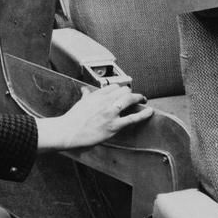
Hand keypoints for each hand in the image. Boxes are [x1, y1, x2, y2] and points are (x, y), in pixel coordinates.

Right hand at [36, 85, 152, 151]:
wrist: (68, 131)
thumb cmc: (73, 119)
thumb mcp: (80, 103)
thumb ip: (86, 95)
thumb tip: (86, 90)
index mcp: (97, 95)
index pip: (114, 86)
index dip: (121, 89)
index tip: (124, 92)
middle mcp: (105, 101)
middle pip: (124, 90)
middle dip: (131, 93)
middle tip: (136, 97)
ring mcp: (110, 113)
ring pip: (129, 99)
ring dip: (139, 98)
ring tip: (144, 100)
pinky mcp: (114, 125)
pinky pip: (132, 118)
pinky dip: (143, 114)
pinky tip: (149, 111)